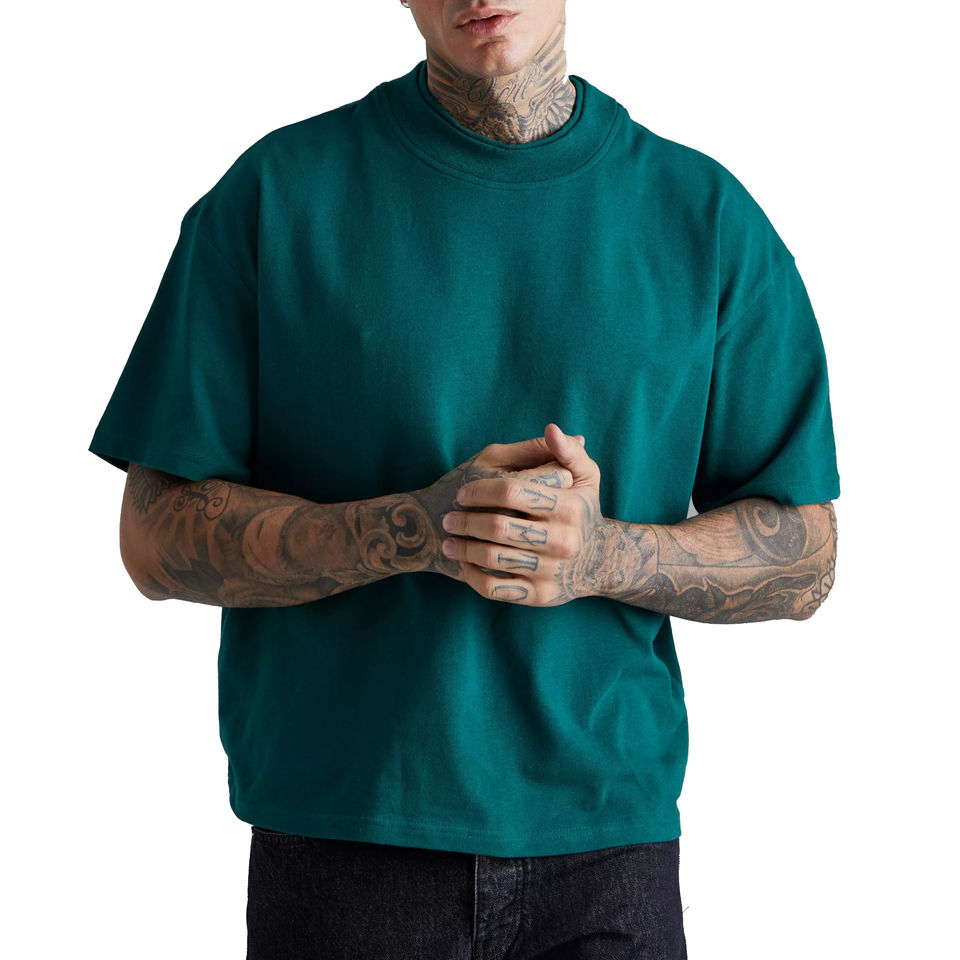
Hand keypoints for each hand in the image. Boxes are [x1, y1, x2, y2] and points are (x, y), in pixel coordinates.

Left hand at [438, 423, 610, 605]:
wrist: (600, 562)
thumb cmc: (582, 510)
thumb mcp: (585, 477)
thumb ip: (566, 452)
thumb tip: (552, 430)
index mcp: (569, 507)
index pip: (512, 491)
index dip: (480, 490)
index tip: (462, 493)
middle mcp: (562, 541)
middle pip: (498, 527)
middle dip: (466, 521)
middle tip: (448, 518)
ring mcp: (550, 571)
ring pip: (493, 559)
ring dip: (463, 549)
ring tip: (448, 541)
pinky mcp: (539, 595)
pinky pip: (496, 589)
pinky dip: (474, 577)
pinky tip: (465, 565)